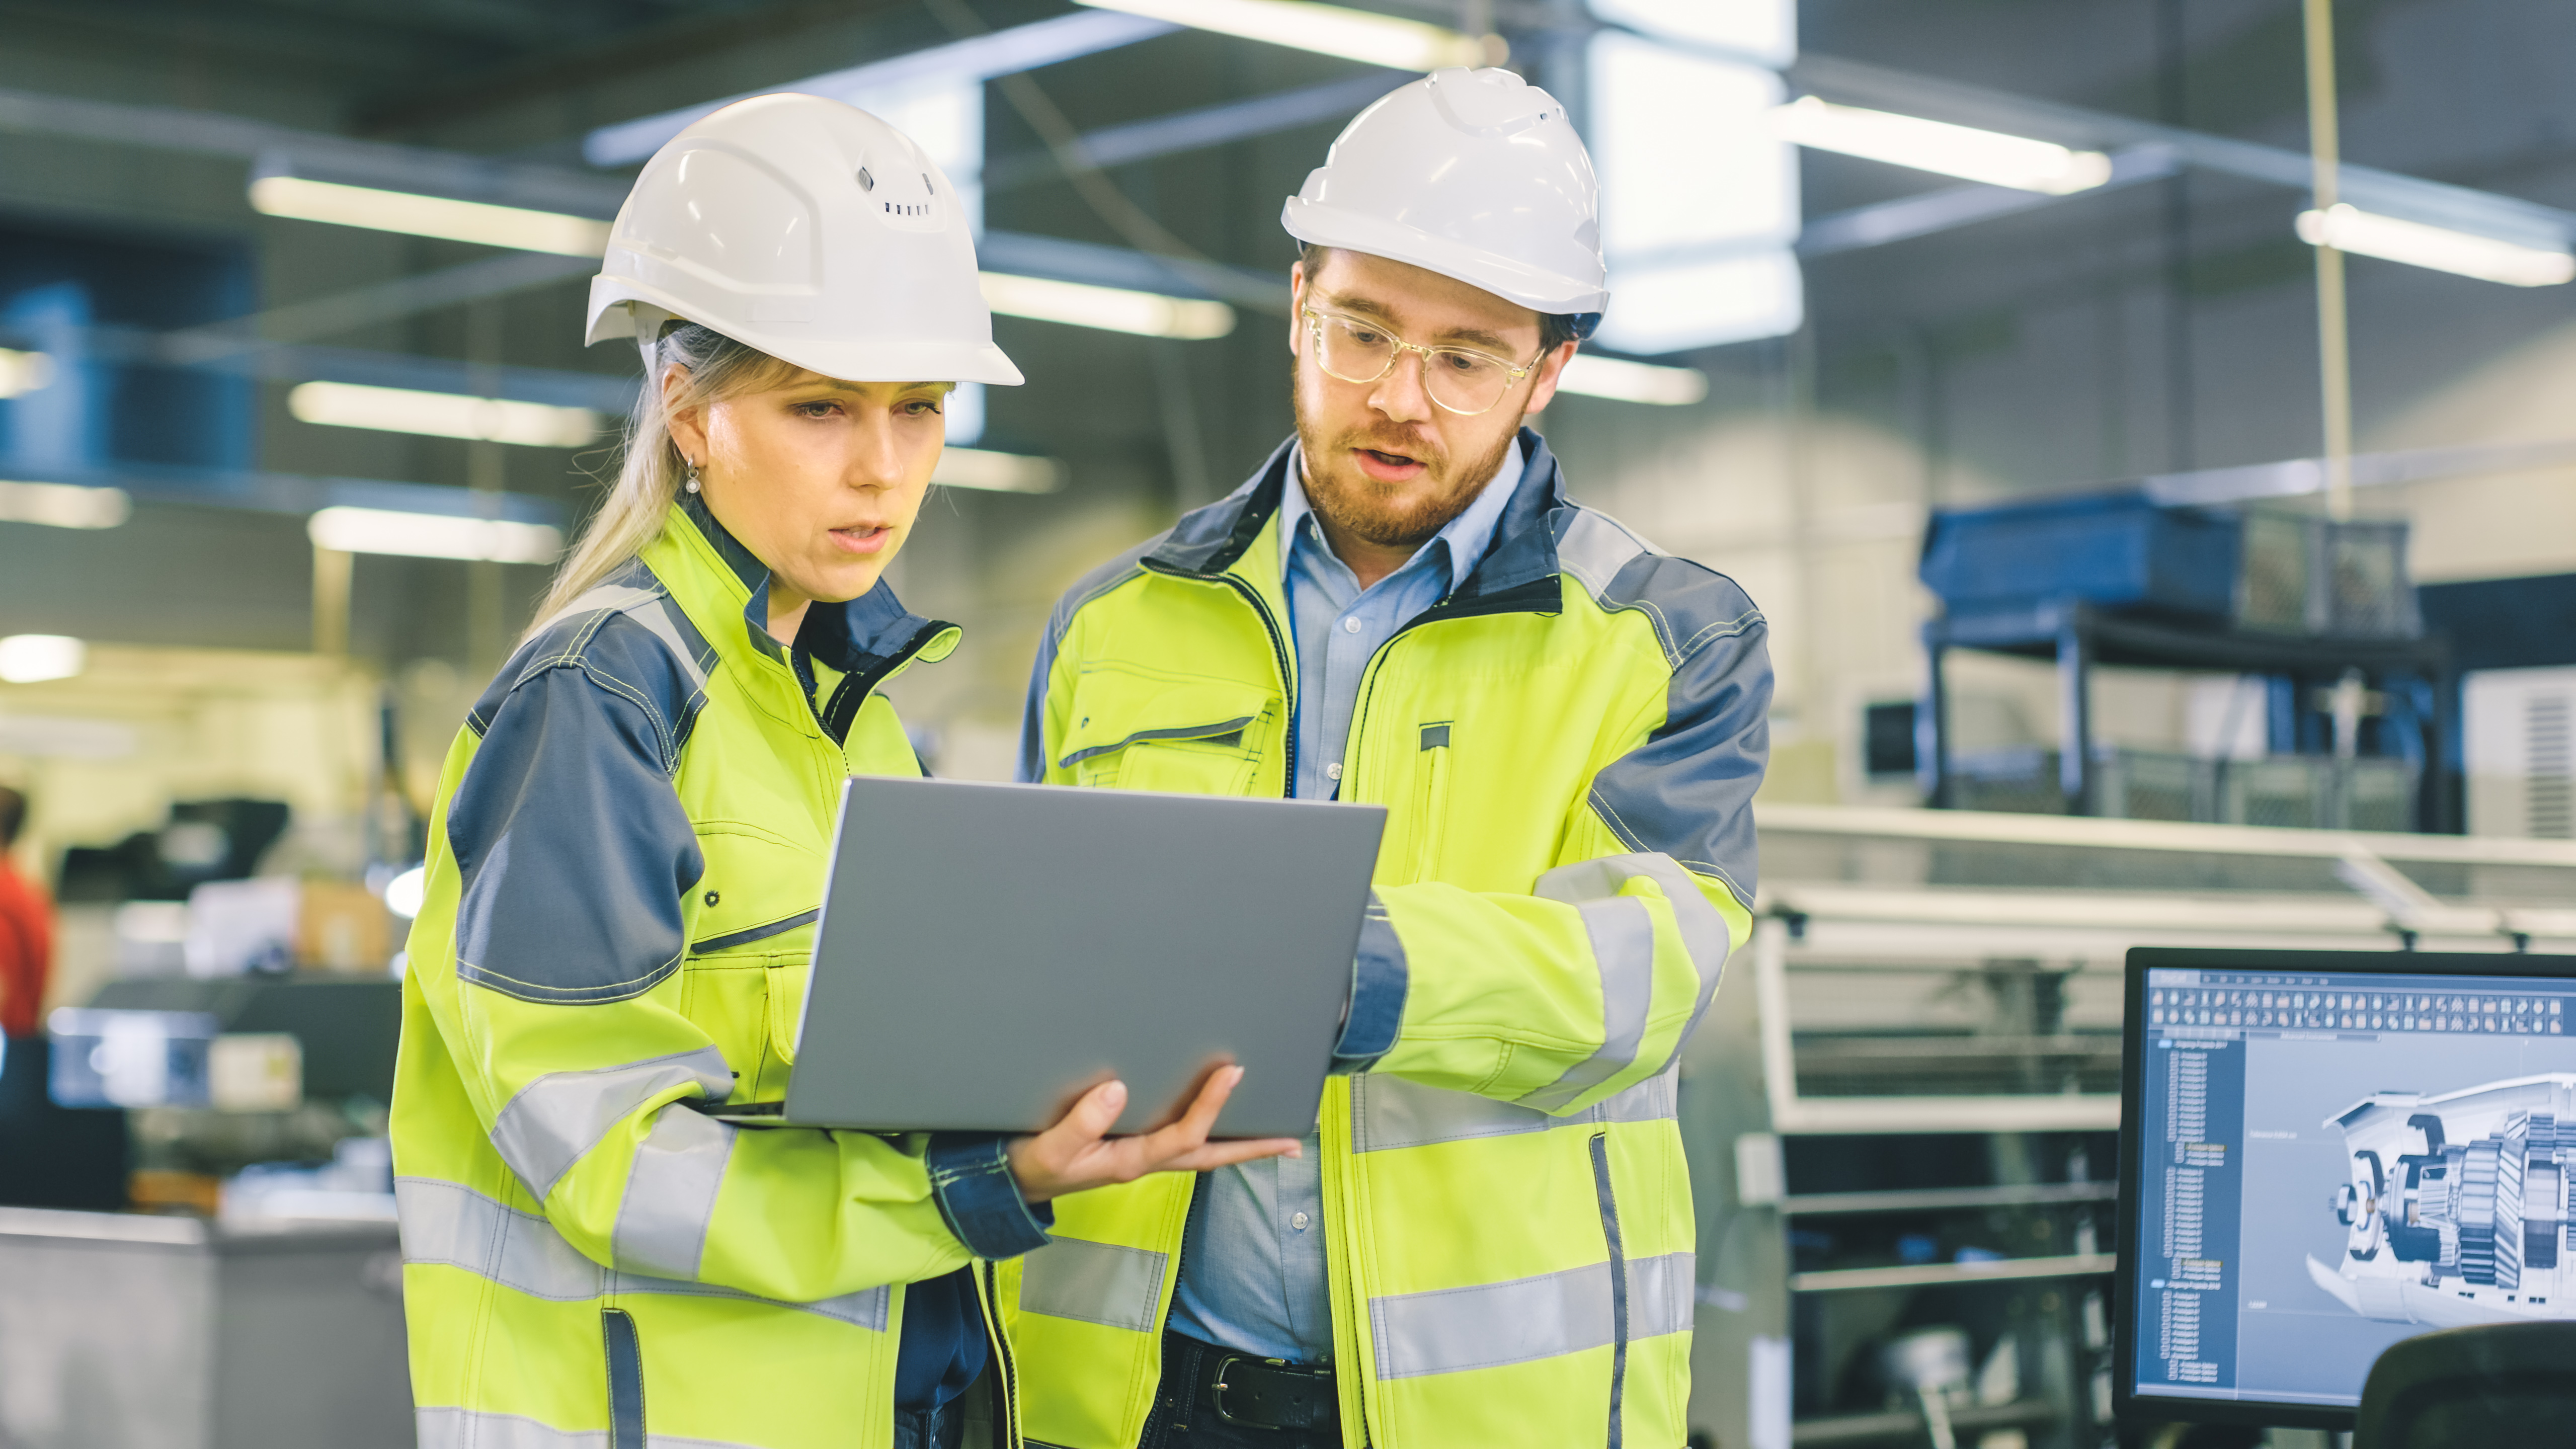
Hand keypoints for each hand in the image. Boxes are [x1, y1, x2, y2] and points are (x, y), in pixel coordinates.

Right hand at [1006, 1066, 1300, 1203]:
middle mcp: (1142, 1161)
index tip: (1232, 1072)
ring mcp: (1138, 1157)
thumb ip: (1079, 1124)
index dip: (1210, 1106)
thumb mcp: (1047, 1149)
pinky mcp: (1129, 1148)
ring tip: (1273, 1135)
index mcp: (1128, 1160)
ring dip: (1236, 1144)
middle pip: (1209, 1155)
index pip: (1183, 1136)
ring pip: (1199, 1152)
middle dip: (1251, 1148)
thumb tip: (1118, 1089)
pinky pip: (1180, 1142)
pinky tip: (1218, 1124)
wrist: (1006, 1183)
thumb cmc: (1027, 1164)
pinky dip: (1207, 1134)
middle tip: (1293, 1141)